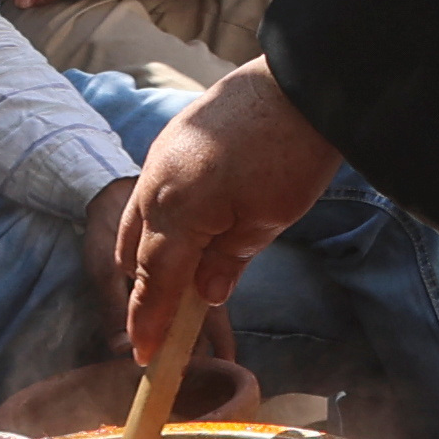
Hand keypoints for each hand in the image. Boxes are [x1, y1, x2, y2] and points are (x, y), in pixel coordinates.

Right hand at [110, 62, 343, 362]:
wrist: (304, 82)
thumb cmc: (293, 152)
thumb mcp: (268, 219)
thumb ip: (228, 260)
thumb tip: (204, 294)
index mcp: (176, 211)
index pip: (154, 280)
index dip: (149, 321)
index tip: (145, 356)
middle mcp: (155, 184)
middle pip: (135, 251)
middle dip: (145, 289)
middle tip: (160, 324)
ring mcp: (160, 156)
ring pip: (140, 219)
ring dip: (151, 253)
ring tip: (176, 281)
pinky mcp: (173, 139)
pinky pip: (154, 193)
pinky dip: (162, 221)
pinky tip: (189, 232)